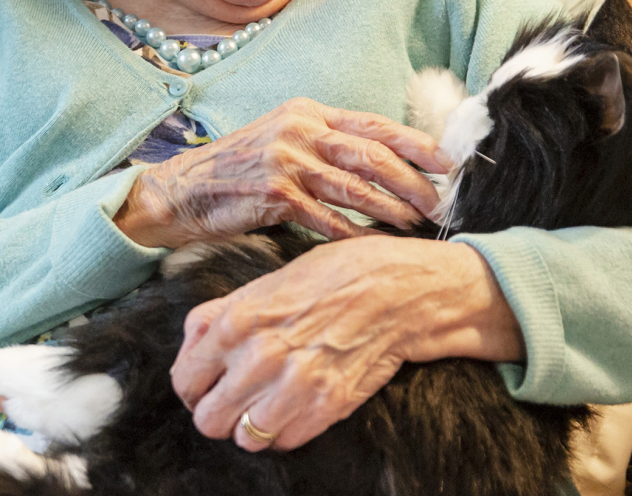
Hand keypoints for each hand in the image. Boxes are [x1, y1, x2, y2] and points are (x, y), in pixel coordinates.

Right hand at [114, 98, 453, 247]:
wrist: (184, 191)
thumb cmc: (239, 172)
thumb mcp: (283, 141)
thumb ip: (325, 146)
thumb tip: (381, 167)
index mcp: (309, 113)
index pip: (374, 126)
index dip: (415, 144)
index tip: (447, 163)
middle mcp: (301, 130)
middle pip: (373, 155)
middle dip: (413, 180)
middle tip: (441, 202)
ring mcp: (287, 162)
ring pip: (355, 187)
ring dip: (392, 208)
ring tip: (418, 224)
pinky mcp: (275, 195)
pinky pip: (327, 219)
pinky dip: (354, 234)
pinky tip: (375, 245)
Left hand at [169, 237, 524, 451]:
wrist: (399, 290)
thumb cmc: (333, 277)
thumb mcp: (268, 281)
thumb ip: (221, 314)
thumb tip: (192, 346)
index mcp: (237, 322)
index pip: (185, 380)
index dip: (192, 388)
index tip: (206, 387)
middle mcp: (260, 358)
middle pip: (209, 420)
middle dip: (218, 414)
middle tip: (235, 402)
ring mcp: (295, 387)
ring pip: (245, 439)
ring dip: (252, 428)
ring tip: (267, 408)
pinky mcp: (327, 407)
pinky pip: (285, 442)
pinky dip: (285, 432)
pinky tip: (294, 410)